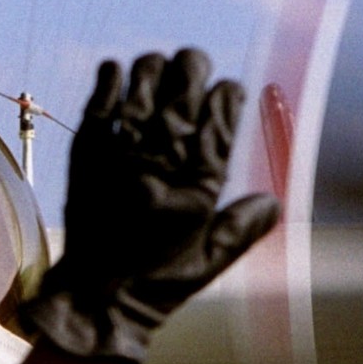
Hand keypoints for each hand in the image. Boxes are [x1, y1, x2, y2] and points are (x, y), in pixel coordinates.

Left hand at [20, 49, 279, 363]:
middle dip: (194, 68)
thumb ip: (243, 227)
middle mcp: (162, 159)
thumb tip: (274, 200)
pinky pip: (103, 93)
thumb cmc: (155, 281)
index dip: (227, 95)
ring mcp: (121, 150)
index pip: (222, 114)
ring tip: (157, 73)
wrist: (94, 295)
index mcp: (198, 182)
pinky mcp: (88, 149)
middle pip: (186, 83)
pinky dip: (112, 78)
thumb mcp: (209, 259)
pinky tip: (119, 76)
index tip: (227, 91)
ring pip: (146, 78)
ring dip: (155, 68)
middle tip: (193, 69)